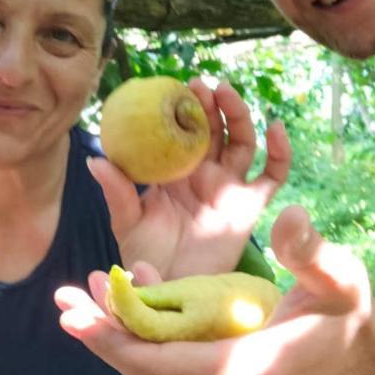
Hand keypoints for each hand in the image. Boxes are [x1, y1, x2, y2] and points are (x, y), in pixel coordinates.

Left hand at [55, 205, 370, 374]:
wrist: (365, 359)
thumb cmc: (349, 314)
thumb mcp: (340, 278)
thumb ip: (311, 252)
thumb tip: (287, 217)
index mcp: (247, 367)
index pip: (166, 364)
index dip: (120, 341)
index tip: (81, 318)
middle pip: (147, 372)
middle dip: (103, 336)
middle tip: (63, 302)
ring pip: (154, 374)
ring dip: (117, 337)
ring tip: (80, 299)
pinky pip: (168, 370)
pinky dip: (140, 341)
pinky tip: (123, 305)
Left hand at [91, 79, 289, 279]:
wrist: (173, 290)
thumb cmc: (146, 257)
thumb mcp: (127, 223)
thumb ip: (118, 192)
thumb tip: (95, 159)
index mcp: (172, 172)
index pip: (179, 130)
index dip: (180, 107)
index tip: (172, 86)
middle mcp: (203, 174)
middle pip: (214, 129)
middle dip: (209, 103)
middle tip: (199, 84)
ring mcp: (229, 187)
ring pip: (241, 142)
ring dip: (237, 114)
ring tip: (226, 92)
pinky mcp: (250, 206)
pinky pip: (272, 175)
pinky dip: (279, 151)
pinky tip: (276, 127)